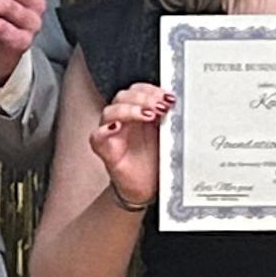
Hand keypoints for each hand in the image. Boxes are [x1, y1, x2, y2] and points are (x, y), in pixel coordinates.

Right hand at [89, 83, 170, 212]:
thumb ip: (169, 119)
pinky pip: (96, 135)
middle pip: (123, 96)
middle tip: (161, 107)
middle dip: (144, 98)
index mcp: (138, 112)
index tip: (168, 97)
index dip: (151, 90)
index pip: (138, 90)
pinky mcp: (105, 150)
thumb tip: (178, 104)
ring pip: (110, 111)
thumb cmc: (154, 160)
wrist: (147, 186)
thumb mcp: (167, 136)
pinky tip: (117, 127)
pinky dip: (105, 129)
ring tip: (148, 115)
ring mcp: (112, 133)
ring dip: (130, 110)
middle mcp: (123, 119)